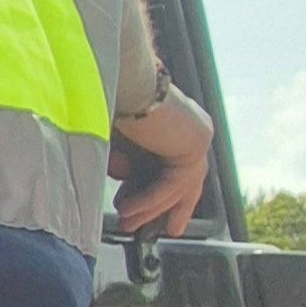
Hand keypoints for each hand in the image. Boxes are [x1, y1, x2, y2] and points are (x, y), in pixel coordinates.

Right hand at [111, 82, 213, 241]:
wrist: (118, 78)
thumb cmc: (108, 96)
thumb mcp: (115, 136)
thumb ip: (122, 155)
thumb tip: (123, 173)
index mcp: (177, 122)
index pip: (174, 166)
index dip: (158, 191)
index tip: (138, 206)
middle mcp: (192, 129)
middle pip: (185, 179)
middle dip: (171, 208)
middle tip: (160, 229)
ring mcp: (197, 136)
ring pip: (178, 185)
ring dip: (151, 207)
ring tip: (130, 223)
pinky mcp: (194, 145)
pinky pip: (173, 183)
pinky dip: (151, 198)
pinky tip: (130, 209)